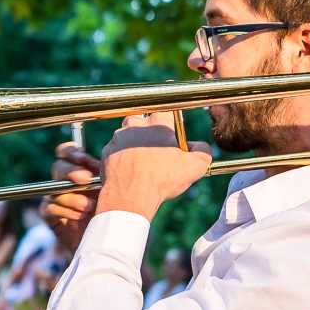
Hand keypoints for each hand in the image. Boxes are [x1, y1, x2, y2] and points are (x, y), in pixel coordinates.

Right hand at [41, 141, 101, 250]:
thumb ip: (106, 174)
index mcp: (81, 171)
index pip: (67, 152)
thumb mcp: (112, 191)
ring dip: (73, 198)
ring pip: (55, 189)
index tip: (83, 159)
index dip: (71, 153)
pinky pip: (49, 207)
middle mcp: (67, 182)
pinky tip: (79, 217)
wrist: (106, 245)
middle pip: (58, 167)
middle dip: (71, 172)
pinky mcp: (51, 216)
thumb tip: (105, 160)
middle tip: (85, 180)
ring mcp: (57, 199)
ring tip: (90, 208)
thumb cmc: (114, 215)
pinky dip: (65, 211)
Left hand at [95, 112, 211, 220]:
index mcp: (158, 125)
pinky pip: (114, 148)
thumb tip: (200, 146)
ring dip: (133, 141)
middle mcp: (135, 126)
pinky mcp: (106, 151)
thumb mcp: (195, 167)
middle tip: (155, 147)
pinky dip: (121, 155)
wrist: (130, 197)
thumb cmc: (161, 181)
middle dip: (149, 129)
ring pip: (126, 132)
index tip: (172, 134)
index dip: (171, 122)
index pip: (166, 111)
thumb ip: (203, 151)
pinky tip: (128, 168)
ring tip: (141, 158)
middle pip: (142, 119)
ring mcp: (118, 138)